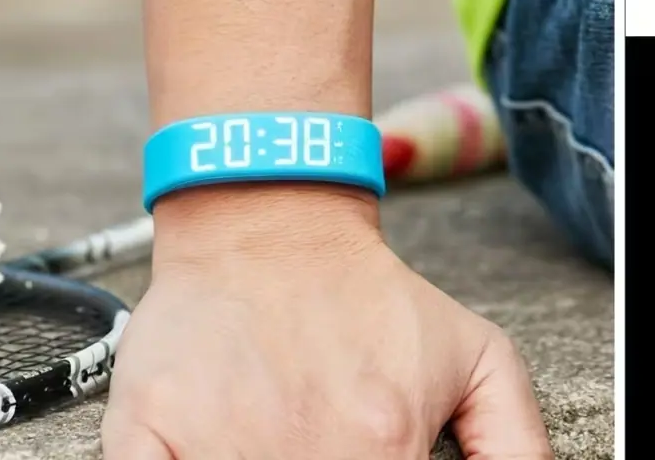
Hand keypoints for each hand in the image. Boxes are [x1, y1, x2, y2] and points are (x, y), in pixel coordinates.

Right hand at [102, 186, 552, 458]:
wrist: (270, 223)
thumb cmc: (357, 290)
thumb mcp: (472, 355)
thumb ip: (515, 442)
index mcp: (384, 451)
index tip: (362, 454)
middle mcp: (303, 455)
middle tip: (308, 436)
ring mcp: (213, 445)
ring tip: (261, 435)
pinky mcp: (146, 425)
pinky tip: (194, 449)